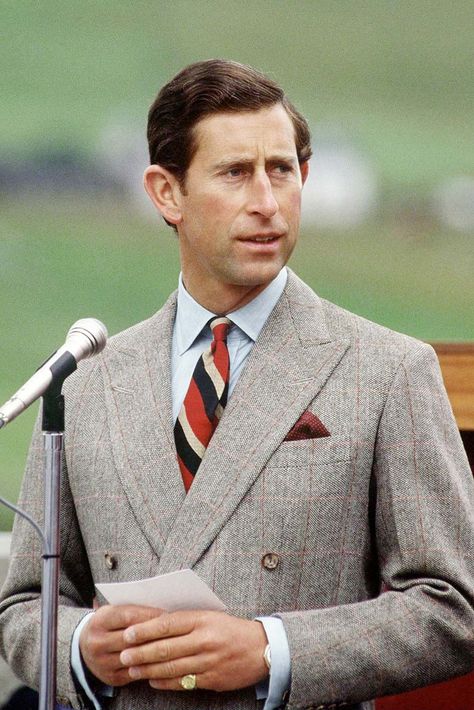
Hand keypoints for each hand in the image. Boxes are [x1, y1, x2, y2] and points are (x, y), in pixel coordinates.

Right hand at [79, 605, 164, 686]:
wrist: (82, 647)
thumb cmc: (107, 624)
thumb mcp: (112, 611)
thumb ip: (131, 609)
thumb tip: (160, 608)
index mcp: (100, 620)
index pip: (129, 616)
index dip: (150, 615)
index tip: (168, 614)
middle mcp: (98, 642)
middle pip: (133, 638)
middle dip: (155, 633)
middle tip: (175, 630)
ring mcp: (103, 662)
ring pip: (135, 656)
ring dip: (155, 650)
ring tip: (172, 644)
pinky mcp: (111, 677)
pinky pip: (136, 671)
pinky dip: (151, 664)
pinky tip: (163, 658)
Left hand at [119, 610, 268, 691]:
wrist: (262, 649)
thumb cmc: (232, 629)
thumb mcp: (211, 616)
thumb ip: (186, 620)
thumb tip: (155, 625)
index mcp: (203, 619)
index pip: (168, 624)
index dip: (145, 630)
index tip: (128, 634)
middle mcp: (204, 640)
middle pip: (166, 648)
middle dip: (141, 653)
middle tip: (123, 655)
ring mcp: (208, 661)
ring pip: (172, 667)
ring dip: (148, 670)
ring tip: (133, 669)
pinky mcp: (212, 679)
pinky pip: (183, 682)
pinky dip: (165, 682)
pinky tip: (153, 681)